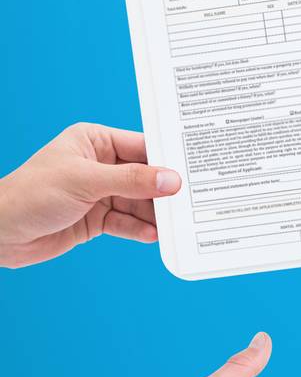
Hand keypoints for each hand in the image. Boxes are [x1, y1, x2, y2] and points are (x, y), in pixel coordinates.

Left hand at [0, 125, 181, 268]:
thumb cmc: (30, 194)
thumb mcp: (85, 181)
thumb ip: (131, 181)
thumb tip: (170, 180)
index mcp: (95, 141)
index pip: (142, 146)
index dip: (167, 159)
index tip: (193, 169)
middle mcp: (100, 165)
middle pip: (144, 176)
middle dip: (163, 190)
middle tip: (190, 200)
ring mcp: (99, 193)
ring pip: (138, 202)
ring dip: (155, 213)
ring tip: (177, 222)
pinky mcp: (96, 218)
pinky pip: (126, 222)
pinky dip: (140, 229)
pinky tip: (155, 234)